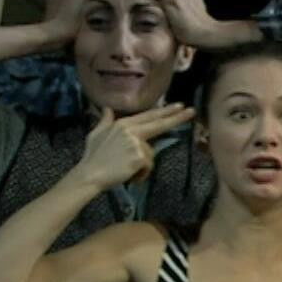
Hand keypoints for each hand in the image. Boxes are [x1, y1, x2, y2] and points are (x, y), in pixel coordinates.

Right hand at [76, 103, 194, 186]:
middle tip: (191, 111)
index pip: (149, 116)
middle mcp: (132, 130)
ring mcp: (137, 143)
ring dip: (142, 165)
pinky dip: (141, 174)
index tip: (179, 106)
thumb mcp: (96, 134)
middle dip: (177, 117)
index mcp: (123, 124)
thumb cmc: (92, 156)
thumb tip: (106, 108)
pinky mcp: (140, 157)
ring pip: (150, 154)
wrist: (90, 174)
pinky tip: (128, 175)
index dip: (165, 111)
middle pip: (159, 123)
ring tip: (125, 170)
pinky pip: (148, 166)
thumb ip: (105, 121)